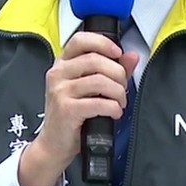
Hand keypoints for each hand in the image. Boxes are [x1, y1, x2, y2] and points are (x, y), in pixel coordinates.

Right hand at [30, 31, 138, 170]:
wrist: (54, 144)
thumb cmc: (71, 115)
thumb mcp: (89, 89)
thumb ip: (111, 70)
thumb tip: (131, 56)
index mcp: (63, 64)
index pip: (81, 40)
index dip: (103, 42)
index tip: (118, 53)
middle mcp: (58, 74)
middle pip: (96, 60)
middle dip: (118, 73)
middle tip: (122, 87)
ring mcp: (60, 91)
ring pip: (100, 80)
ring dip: (118, 92)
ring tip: (119, 102)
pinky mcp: (66, 109)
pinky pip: (99, 103)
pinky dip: (113, 108)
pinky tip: (114, 113)